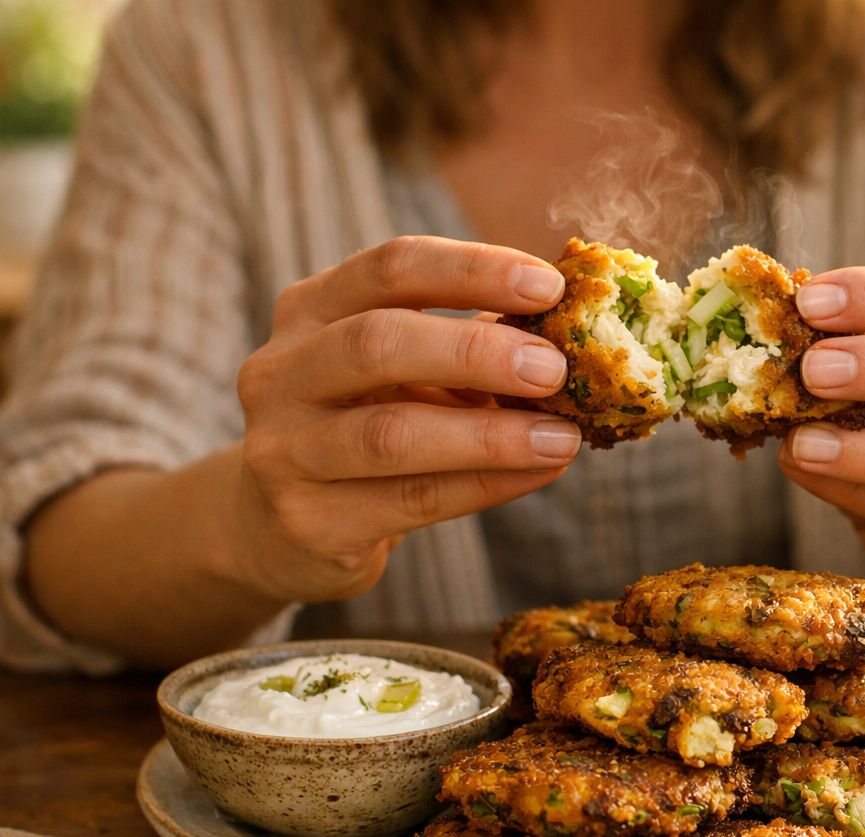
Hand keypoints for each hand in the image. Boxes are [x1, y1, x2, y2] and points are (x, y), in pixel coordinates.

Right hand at [232, 235, 579, 603]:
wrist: (278, 528)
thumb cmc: (366, 425)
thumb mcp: (403, 372)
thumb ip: (467, 345)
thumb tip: (572, 332)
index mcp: (311, 310)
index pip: (391, 267)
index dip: (474, 270)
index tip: (549, 287)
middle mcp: (281, 372)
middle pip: (378, 343)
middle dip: (476, 353)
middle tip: (554, 368)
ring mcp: (284, 450)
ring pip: (391, 434)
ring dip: (491, 435)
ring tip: (563, 437)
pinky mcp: (308, 521)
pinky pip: (410, 500)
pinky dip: (485, 485)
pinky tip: (537, 473)